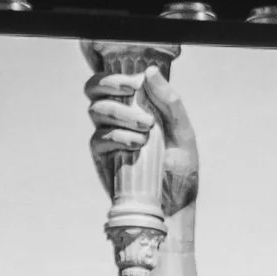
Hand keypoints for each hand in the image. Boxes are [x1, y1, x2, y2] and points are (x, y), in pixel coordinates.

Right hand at [85, 65, 199, 214]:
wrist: (174, 203)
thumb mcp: (182, 131)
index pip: (112, 79)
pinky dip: (118, 136)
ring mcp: (107, 136)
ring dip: (121, 113)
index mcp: (135, 106)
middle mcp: (117, 117)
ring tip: (146, 129)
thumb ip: (169, 102)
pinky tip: (136, 145)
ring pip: (97, 110)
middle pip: (94, 89)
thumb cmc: (180, 166)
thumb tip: (149, 72)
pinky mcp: (102, 156)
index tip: (134, 82)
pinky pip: (98, 137)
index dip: (114, 75)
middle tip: (130, 91)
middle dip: (109, 84)